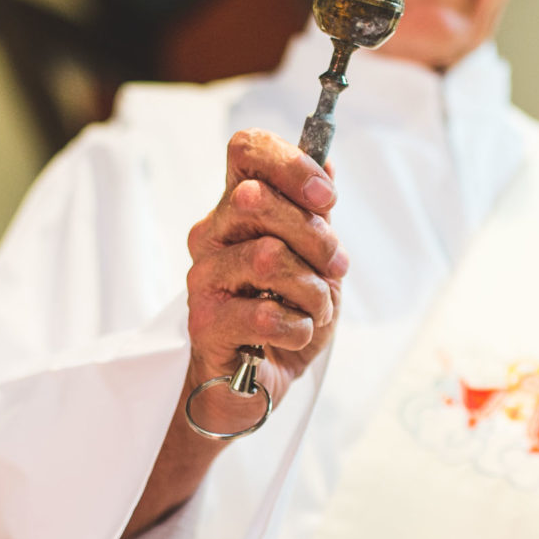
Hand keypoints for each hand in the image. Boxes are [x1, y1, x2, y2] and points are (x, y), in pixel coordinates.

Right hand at [181, 128, 347, 431]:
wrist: (254, 387)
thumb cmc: (283, 320)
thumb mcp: (315, 263)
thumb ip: (316, 216)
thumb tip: (329, 165)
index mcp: (236, 210)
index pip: (245, 151)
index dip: (290, 163)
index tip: (326, 197)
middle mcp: (212, 236)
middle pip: (254, 198)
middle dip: (313, 234)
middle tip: (335, 266)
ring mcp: (204, 278)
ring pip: (268, 258)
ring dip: (313, 290)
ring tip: (315, 310)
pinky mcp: (205, 323)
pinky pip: (266, 314)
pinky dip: (298, 328)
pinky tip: (293, 335)